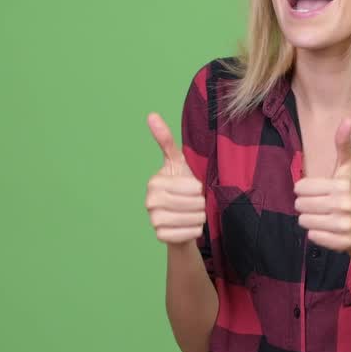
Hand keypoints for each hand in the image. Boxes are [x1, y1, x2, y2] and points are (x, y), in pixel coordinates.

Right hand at [144, 113, 206, 243]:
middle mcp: (149, 201)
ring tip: (192, 213)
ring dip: (200, 217)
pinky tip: (189, 226)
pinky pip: (190, 233)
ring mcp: (154, 221)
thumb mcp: (178, 162)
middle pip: (194, 203)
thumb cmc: (181, 186)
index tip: (192, 187)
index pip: (193, 186)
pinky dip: (195, 230)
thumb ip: (166, 140)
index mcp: (154, 182)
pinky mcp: (161, 237)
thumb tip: (151, 114)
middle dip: (201, 203)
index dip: (199, 188)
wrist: (180, 218)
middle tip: (194, 203)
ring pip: (194, 218)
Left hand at [293, 119, 350, 252]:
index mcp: (342, 185)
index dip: (305, 190)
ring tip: (323, 217)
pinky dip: (316, 233)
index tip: (318, 191)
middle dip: (306, 205)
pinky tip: (327, 229)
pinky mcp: (342, 242)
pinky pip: (312, 236)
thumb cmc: (348, 191)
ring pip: (304, 221)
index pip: (300, 188)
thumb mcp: (346, 168)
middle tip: (320, 205)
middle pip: (300, 205)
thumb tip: (346, 119)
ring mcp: (345, 225)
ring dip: (309, 219)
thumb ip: (342, 145)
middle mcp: (345, 205)